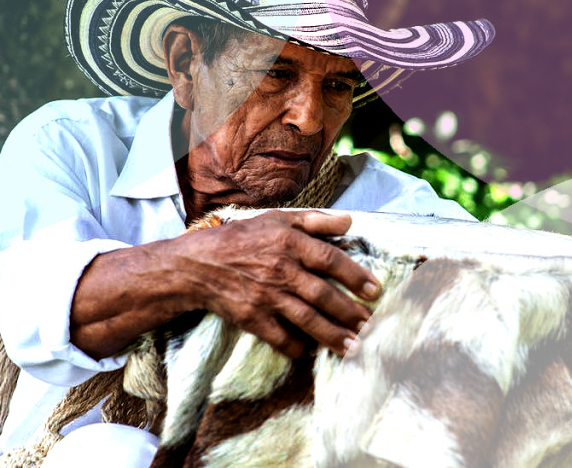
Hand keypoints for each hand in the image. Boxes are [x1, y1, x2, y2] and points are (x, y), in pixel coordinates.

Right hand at [171, 210, 379, 358]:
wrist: (196, 265)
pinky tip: (312, 352)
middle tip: (370, 324)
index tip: (375, 290)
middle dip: (350, 312)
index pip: (329, 259)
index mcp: (288, 242)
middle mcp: (280, 269)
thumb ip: (314, 220)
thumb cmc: (241, 239)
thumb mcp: (276, 219)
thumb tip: (349, 222)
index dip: (355, 275)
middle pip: (322, 294)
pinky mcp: (252, 318)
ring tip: (353, 346)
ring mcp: (265, 296)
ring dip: (332, 335)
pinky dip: (298, 347)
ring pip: (306, 319)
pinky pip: (280, 337)